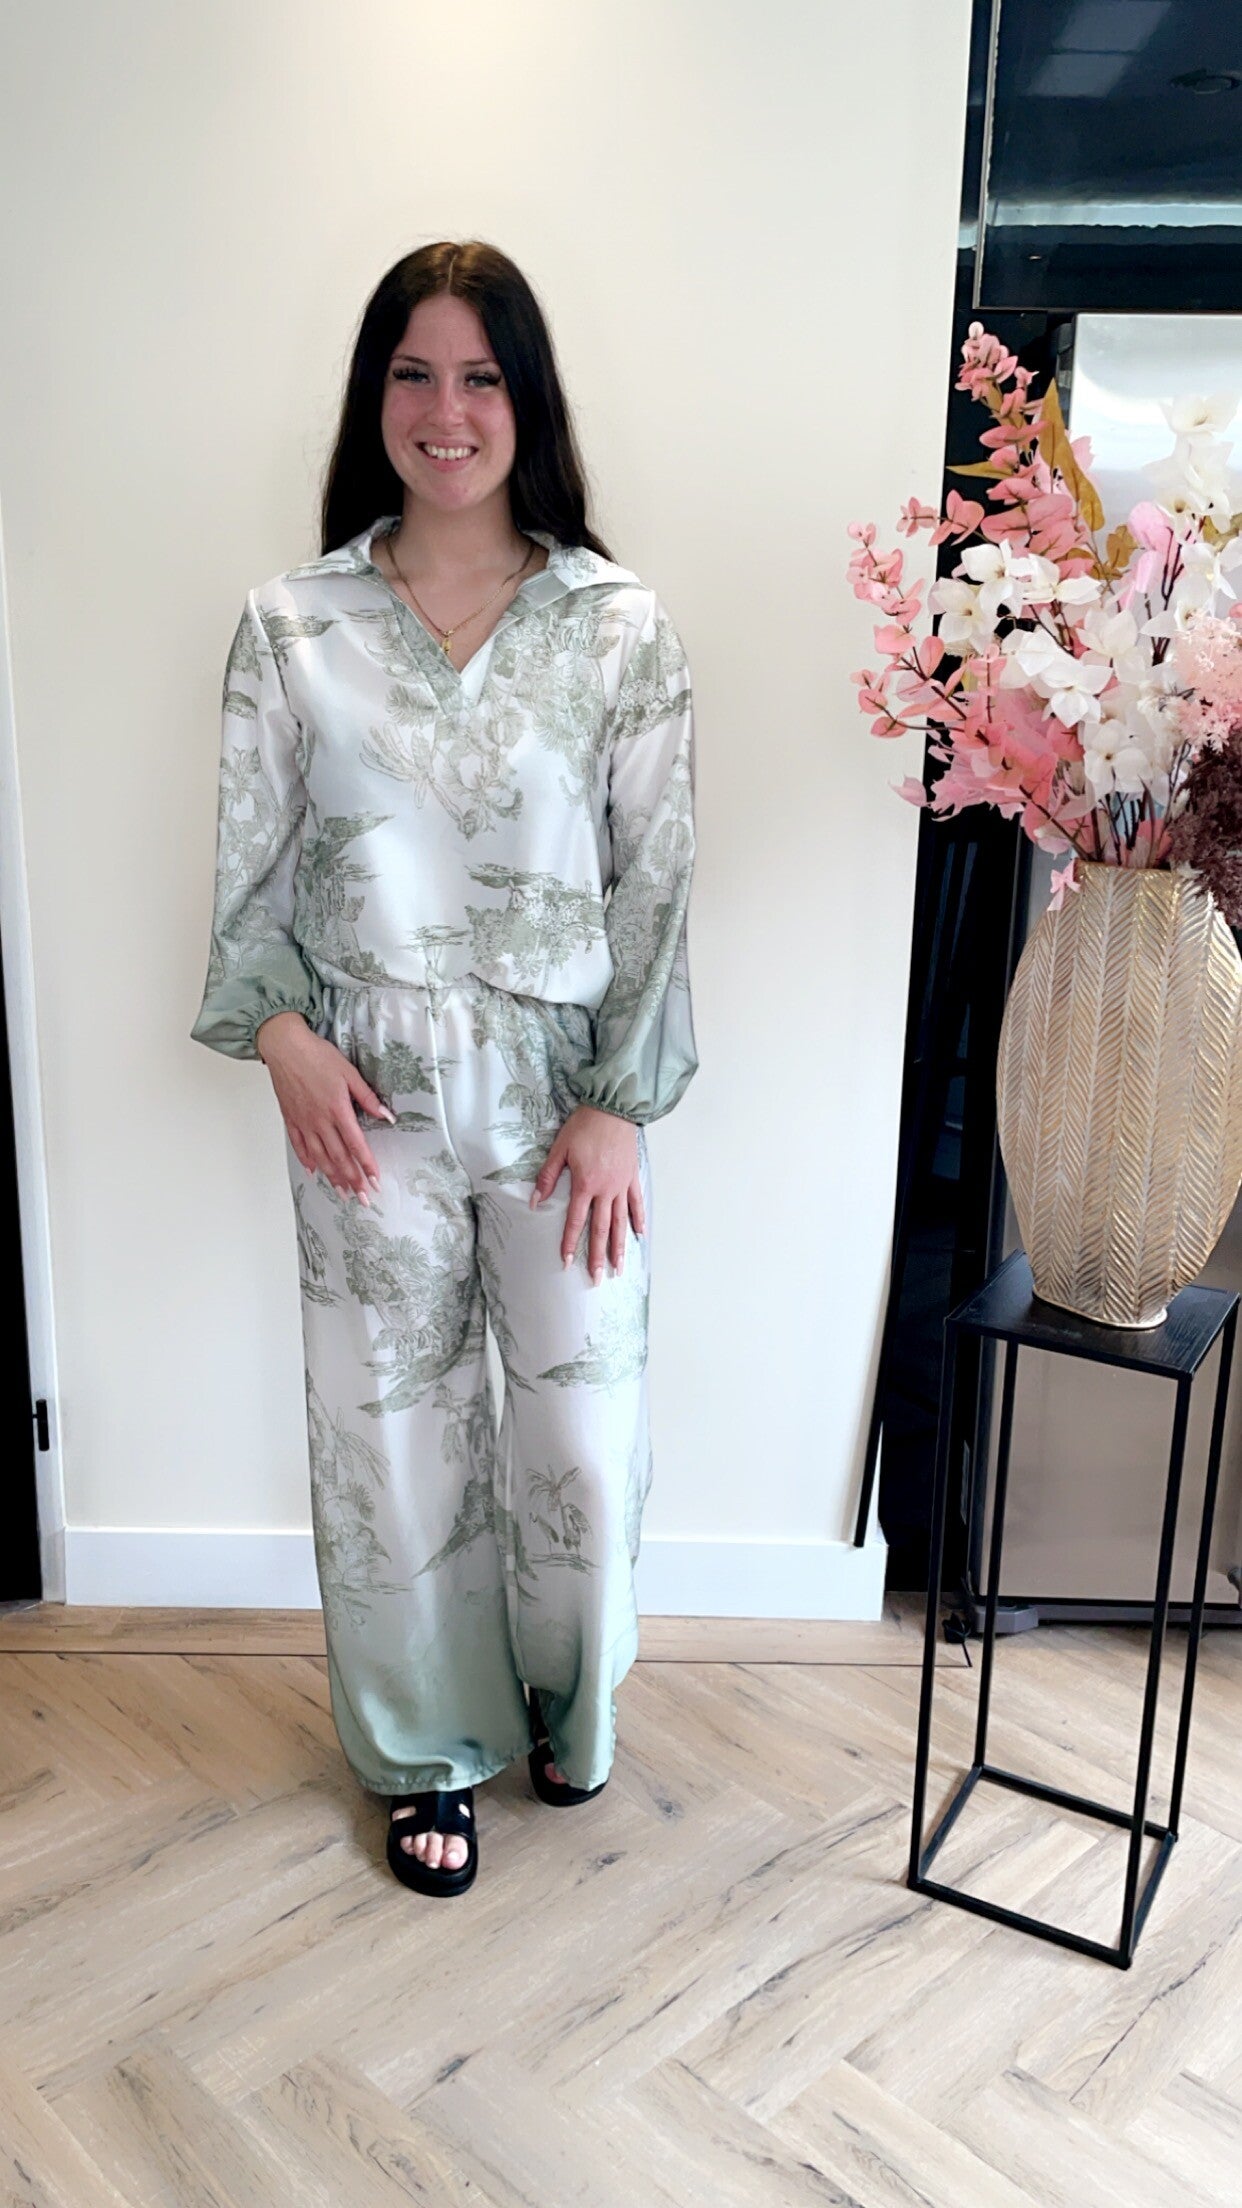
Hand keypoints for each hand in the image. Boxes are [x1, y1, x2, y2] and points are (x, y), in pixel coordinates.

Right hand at [256, 1011, 393, 1201]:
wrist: (285, 1046)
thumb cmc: (317, 1055)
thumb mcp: (349, 1073)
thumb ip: (368, 1098)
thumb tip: (387, 1116)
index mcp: (337, 1110)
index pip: (356, 1145)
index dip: (367, 1165)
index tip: (375, 1181)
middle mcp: (320, 1121)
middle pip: (339, 1157)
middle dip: (353, 1180)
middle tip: (363, 1198)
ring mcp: (304, 1122)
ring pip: (320, 1157)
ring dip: (333, 1177)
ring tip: (343, 1194)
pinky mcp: (291, 1118)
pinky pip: (299, 1145)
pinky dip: (307, 1161)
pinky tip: (314, 1173)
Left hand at [530, 1103, 644, 1282]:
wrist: (612, 1108)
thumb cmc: (584, 1126)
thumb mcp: (559, 1149)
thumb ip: (547, 1177)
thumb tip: (535, 1201)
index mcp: (585, 1184)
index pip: (575, 1221)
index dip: (569, 1242)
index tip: (567, 1262)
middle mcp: (606, 1190)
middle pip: (601, 1230)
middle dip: (597, 1257)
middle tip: (596, 1279)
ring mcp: (621, 1185)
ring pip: (620, 1223)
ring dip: (619, 1248)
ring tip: (618, 1268)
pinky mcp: (632, 1177)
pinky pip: (636, 1203)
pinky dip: (638, 1220)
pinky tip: (638, 1236)